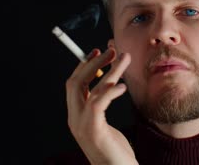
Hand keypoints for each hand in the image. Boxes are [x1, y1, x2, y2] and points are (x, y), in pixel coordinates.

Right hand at [66, 48, 136, 164]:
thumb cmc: (115, 150)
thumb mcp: (106, 122)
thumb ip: (103, 102)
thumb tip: (110, 78)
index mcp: (76, 115)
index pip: (74, 84)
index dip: (84, 65)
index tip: (98, 50)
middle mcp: (75, 119)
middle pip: (76, 82)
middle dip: (92, 62)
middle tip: (111, 49)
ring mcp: (81, 125)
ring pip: (90, 89)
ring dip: (109, 70)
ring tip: (124, 57)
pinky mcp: (93, 130)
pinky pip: (97, 104)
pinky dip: (109, 91)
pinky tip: (122, 86)